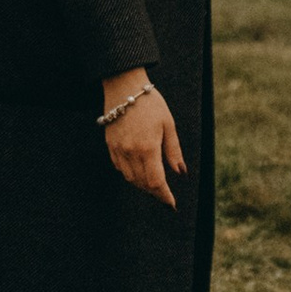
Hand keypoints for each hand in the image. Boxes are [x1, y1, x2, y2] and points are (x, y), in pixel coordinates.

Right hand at [101, 78, 184, 209]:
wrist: (124, 87)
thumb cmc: (150, 103)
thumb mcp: (168, 125)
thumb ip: (173, 151)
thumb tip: (180, 172)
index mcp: (148, 148)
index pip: (156, 182)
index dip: (164, 196)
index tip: (171, 204)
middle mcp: (131, 152)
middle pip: (142, 183)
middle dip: (155, 191)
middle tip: (165, 194)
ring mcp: (118, 150)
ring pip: (130, 178)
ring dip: (142, 184)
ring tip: (153, 183)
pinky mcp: (110, 145)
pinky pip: (120, 168)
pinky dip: (130, 174)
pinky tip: (139, 170)